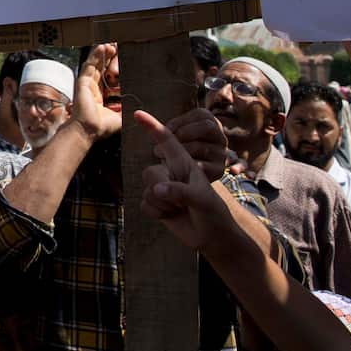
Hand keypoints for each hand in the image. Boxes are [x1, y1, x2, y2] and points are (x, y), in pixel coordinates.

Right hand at [71, 43, 121, 140]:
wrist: (89, 130)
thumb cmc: (102, 126)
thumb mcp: (121, 117)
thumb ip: (128, 110)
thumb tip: (141, 109)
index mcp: (102, 97)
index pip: (109, 78)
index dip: (115, 68)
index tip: (123, 59)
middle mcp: (94, 89)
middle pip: (102, 68)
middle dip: (110, 58)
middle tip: (117, 48)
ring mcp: (88, 84)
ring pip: (96, 65)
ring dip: (103, 54)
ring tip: (111, 44)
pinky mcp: (83, 82)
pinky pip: (89, 66)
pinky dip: (95, 56)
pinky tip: (101, 48)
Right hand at [135, 110, 233, 251]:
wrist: (212, 237)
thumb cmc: (213, 213)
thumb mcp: (202, 199)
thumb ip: (180, 191)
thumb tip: (156, 190)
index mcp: (183, 163)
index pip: (166, 140)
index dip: (152, 126)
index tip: (137, 113)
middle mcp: (170, 172)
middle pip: (150, 171)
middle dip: (162, 188)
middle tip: (182, 201)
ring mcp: (162, 188)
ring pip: (147, 190)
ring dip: (162, 204)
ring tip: (179, 209)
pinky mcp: (155, 204)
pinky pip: (145, 204)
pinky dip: (157, 213)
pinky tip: (171, 216)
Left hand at [166, 109, 233, 182]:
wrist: (191, 183)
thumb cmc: (179, 153)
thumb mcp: (176, 137)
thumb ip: (168, 129)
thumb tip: (141, 117)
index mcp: (211, 124)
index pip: (200, 115)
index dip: (179, 121)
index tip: (165, 131)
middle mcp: (220, 138)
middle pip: (207, 127)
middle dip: (183, 133)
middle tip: (165, 143)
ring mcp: (222, 154)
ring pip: (201, 146)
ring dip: (179, 151)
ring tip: (161, 156)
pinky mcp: (219, 170)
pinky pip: (203, 166)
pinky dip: (186, 166)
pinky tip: (175, 169)